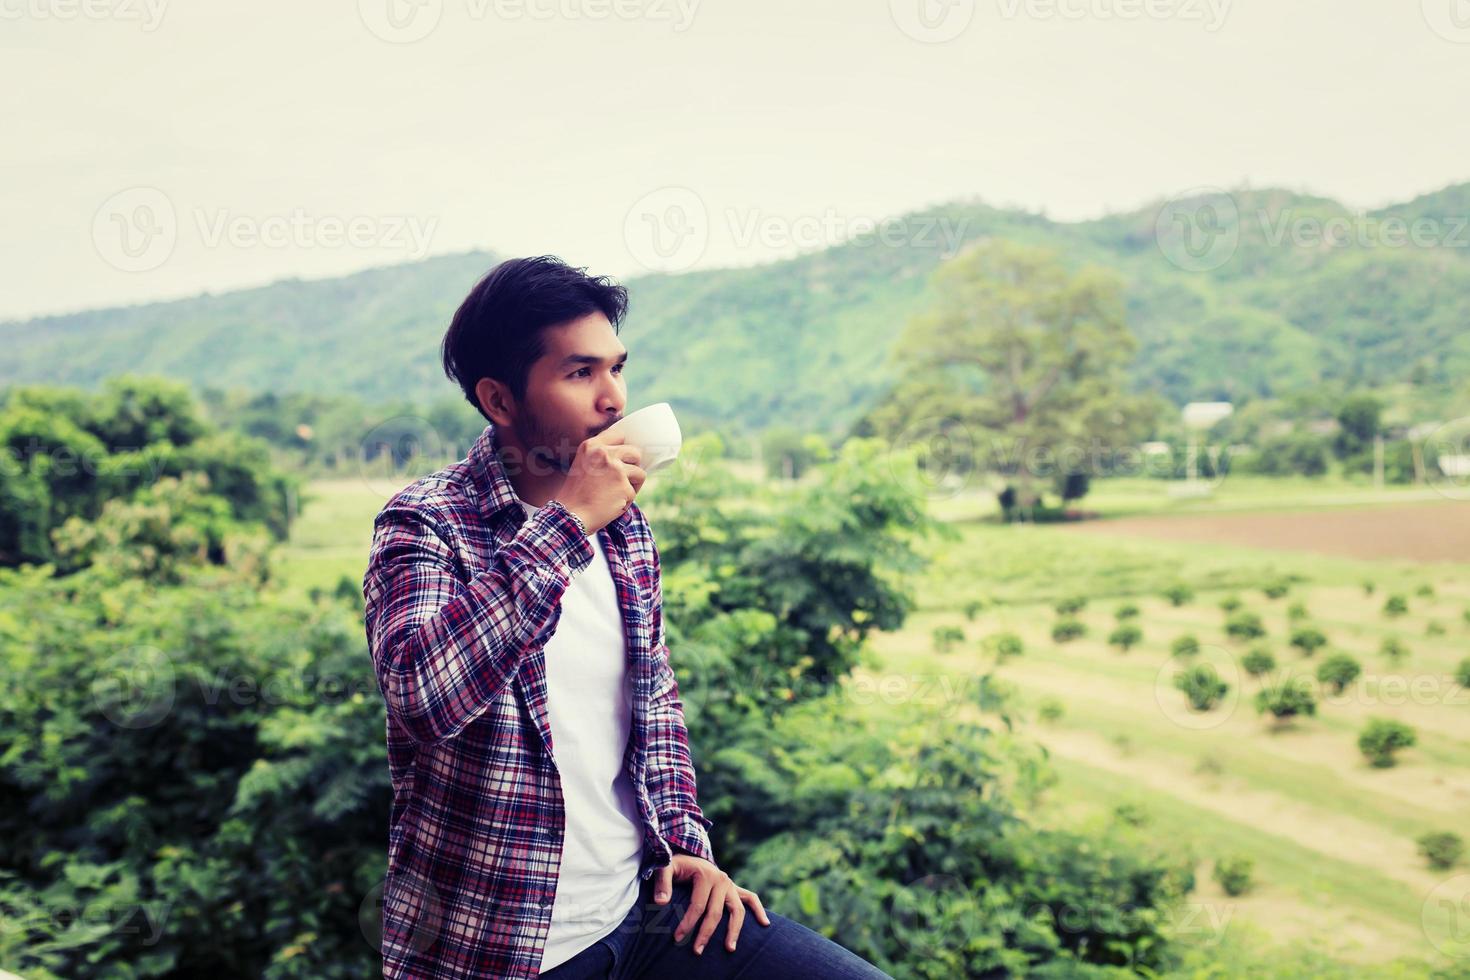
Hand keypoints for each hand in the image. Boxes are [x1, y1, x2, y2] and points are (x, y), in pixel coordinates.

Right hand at [557, 429, 644, 533]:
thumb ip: (601, 455)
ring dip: (632, 486)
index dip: (625, 447)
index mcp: (591, 446)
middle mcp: (604, 453)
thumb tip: (628, 452)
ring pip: (639, 473)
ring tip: (616, 494)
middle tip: (622, 479)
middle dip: (632, 467)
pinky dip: (626, 501)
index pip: (619, 434)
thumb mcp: (582, 464)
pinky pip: (634, 492)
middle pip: (635, 452)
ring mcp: (616, 469)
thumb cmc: (577, 493)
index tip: (624, 457)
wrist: (571, 514)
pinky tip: (611, 505)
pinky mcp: (624, 486)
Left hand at [653, 853, 770, 954]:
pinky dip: (758, 910)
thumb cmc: (676, 866)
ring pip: (737, 910)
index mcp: (706, 875)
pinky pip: (751, 898)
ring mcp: (730, 884)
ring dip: (734, 930)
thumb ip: (662, 883)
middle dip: (706, 933)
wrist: (689, 855)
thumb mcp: (665, 868)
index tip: (677, 938)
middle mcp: (722, 879)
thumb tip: (660, 902)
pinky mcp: (734, 888)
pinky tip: (765, 924)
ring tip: (729, 948)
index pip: (698, 905)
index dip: (687, 923)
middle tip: (697, 951)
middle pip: (716, 912)